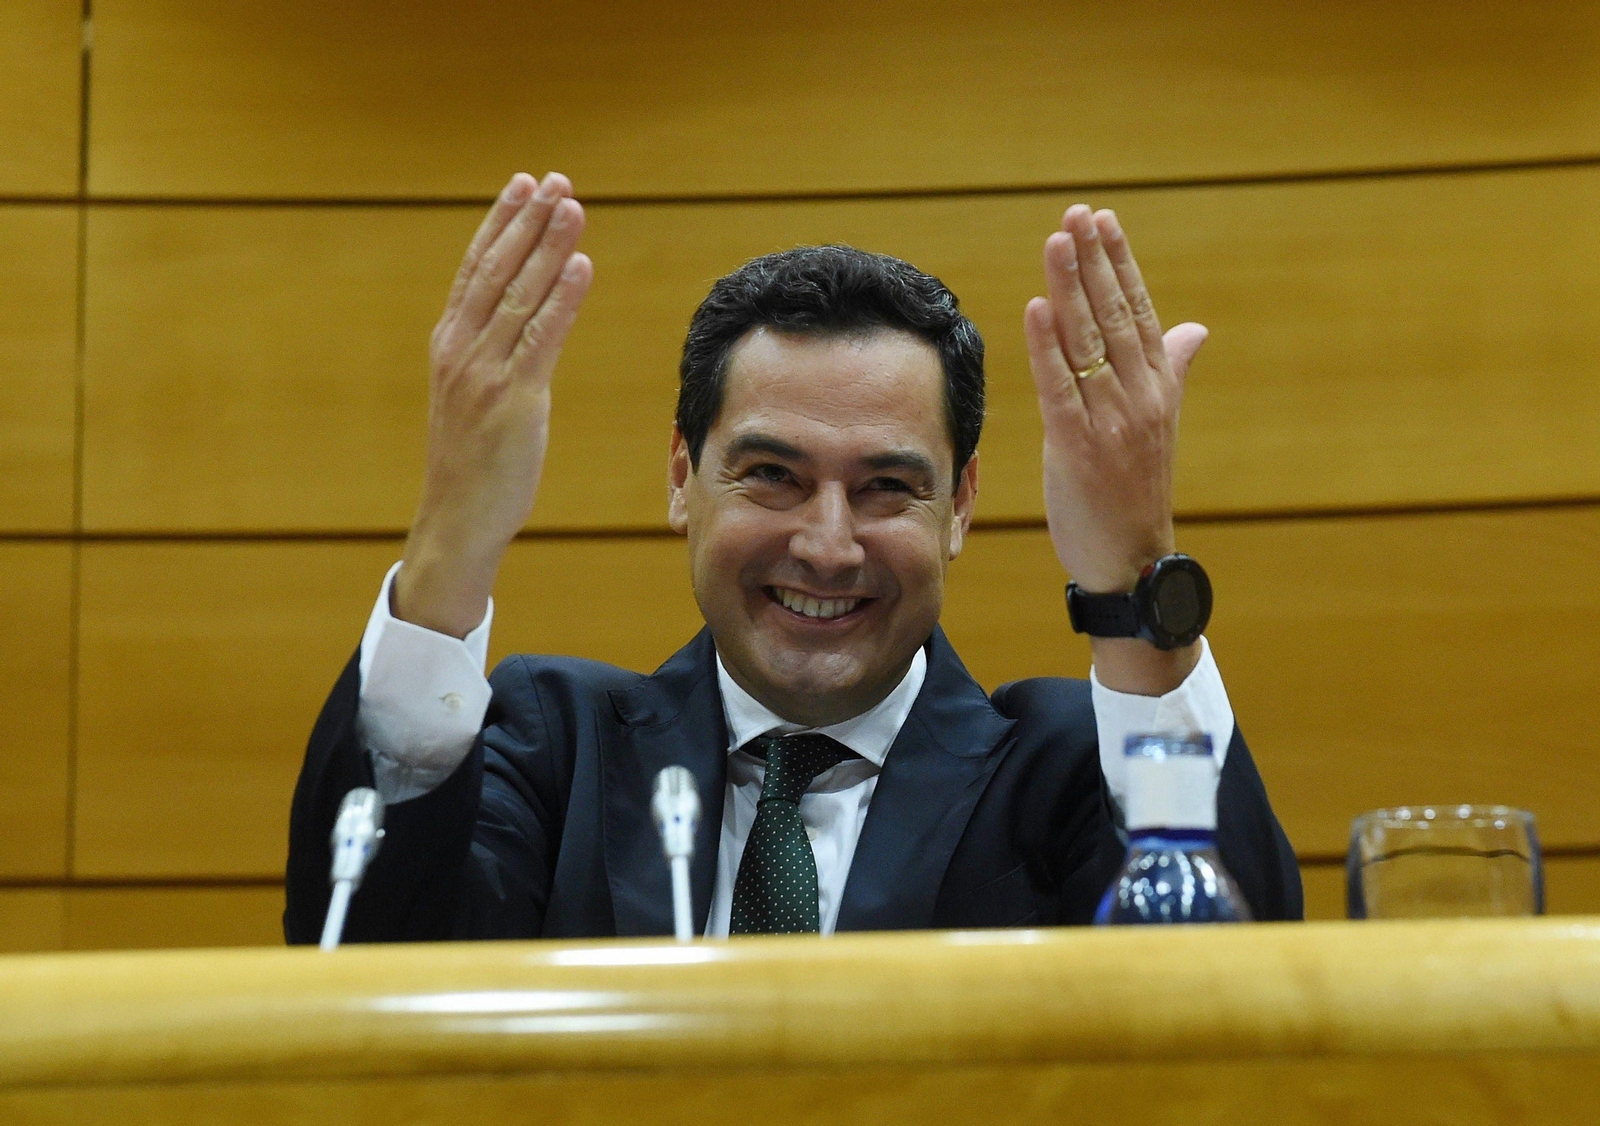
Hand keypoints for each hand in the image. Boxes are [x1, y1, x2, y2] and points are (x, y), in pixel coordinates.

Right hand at [394, 172, 593, 636]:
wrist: (458, 519)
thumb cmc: (471, 463)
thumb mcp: (472, 397)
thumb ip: (489, 356)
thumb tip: (518, 323)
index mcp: (449, 345)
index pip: (475, 270)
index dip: (500, 224)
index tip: (523, 185)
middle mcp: (462, 351)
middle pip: (498, 271)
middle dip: (528, 222)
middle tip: (556, 180)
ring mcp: (485, 375)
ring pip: (520, 296)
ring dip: (549, 247)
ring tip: (573, 207)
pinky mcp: (514, 402)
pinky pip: (541, 339)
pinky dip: (561, 299)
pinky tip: (580, 265)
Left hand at [1023, 206, 1206, 691]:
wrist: (1133, 562)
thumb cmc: (1135, 492)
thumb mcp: (1159, 425)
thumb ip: (1171, 371)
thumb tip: (1193, 328)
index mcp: (1159, 388)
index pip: (1138, 311)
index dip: (1118, 263)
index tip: (1102, 220)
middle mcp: (1141, 398)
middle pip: (1114, 316)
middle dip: (1093, 262)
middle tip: (1075, 215)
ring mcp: (1112, 423)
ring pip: (1088, 343)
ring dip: (1070, 289)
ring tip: (1056, 242)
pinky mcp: (1079, 449)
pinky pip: (1061, 389)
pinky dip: (1048, 347)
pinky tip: (1037, 309)